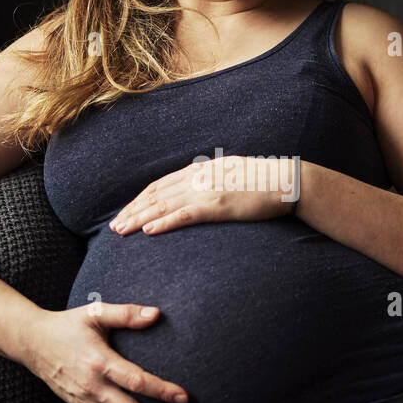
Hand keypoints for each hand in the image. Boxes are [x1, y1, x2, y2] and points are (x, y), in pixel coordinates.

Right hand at [22, 303, 188, 402]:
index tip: (184, 398)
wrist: (31, 342)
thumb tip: (156, 314)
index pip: (135, 380)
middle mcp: (92, 387)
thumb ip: (126, 314)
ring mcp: (84, 402)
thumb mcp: (95, 312)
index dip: (161, 390)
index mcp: (99, 362)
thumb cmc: (67, 325)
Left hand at [108, 155, 299, 234]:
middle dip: (132, 211)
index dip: (139, 199)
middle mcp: (198, 177)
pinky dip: (164, 223)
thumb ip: (211, 182)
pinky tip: (148, 231)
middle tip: (114, 226)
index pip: (160, 185)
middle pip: (155, 195)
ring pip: (164, 205)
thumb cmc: (263, 183)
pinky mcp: (218, 205)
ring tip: (121, 230)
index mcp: (200, 170)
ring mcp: (207, 190)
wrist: (288, 181)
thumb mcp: (231, 175)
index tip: (125, 212)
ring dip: (139, 218)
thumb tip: (198, 192)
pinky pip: (185, 215)